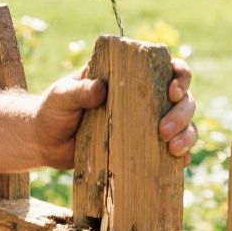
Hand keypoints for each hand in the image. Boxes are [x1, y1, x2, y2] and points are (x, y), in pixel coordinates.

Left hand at [33, 57, 198, 169]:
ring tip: (171, 149)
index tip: (172, 91)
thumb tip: (101, 89)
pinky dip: (182, 156)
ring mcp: (147, 124)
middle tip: (163, 130)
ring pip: (184, 124)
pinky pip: (173, 151)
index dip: (180, 76)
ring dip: (186, 135)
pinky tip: (179, 163)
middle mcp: (145, 98)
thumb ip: (79, 90)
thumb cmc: (53, 111)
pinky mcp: (144, 149)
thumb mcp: (62, 96)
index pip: (167, 67)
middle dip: (182, 112)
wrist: (44, 142)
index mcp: (131, 76)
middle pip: (183, 99)